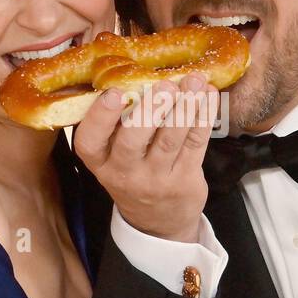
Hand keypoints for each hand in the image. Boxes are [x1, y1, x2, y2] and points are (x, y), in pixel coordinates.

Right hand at [73, 74, 220, 242]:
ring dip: (184, 108)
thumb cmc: (133, 174)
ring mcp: (156, 179)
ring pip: (169, 141)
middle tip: (165, 85)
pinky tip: (208, 96)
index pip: (89, 142)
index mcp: (100, 162)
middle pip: (133, 142)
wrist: (158, 222)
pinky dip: (203, 117)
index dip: (100, 117)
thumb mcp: (114, 158)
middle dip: (150, 110)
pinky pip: (196, 145)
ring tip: (193, 82)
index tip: (114, 92)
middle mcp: (124, 173)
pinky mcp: (185, 181)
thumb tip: (137, 74)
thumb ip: (118, 125)